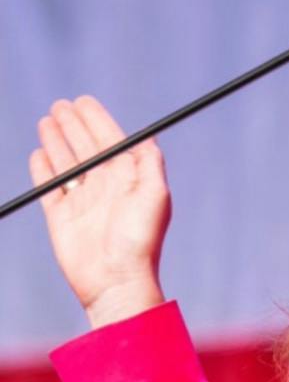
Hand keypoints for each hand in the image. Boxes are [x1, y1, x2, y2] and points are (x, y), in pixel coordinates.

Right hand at [27, 96, 170, 328]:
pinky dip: (43, 170)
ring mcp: (82, 201)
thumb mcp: (155, 196)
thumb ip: (150, 163)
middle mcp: (106, 187)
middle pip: (86, 148)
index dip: (97, 120)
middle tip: (60, 104)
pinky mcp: (61, 217)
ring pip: (67, 163)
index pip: (110, 141)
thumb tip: (147, 136)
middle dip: (74, 125)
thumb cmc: (140, 240)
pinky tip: (39, 154)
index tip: (83, 101)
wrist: (116, 280)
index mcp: (128, 179)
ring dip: (57, 141)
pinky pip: (50, 187)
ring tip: (47, 120)